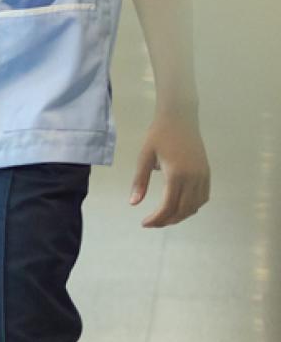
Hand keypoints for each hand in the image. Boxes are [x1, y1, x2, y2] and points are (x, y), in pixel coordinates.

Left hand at [131, 109, 210, 227]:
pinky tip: (180, 206)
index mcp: (177, 175)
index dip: (157, 219)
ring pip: (195, 206)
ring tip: (164, 217)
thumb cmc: (158, 135)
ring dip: (180, 215)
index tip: (144, 223)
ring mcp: (203, 177)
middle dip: (167, 220)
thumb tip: (133, 203)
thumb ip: (139, 181)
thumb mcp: (144, 157)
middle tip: (152, 222)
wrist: (180, 118)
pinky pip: (203, 197)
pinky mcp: (207, 173)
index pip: (168, 206)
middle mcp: (194, 179)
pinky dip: (192, 207)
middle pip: (183, 210)